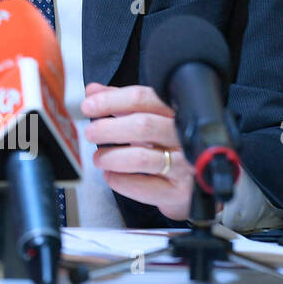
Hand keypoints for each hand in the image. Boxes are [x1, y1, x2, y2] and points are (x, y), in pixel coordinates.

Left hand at [82, 82, 193, 220]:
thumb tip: (93, 91)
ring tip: (99, 158)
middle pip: (143, 126)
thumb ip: (121, 103)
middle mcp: (185, 137)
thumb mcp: (148, 118)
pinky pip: (146, 187)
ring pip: (141, 158)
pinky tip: (111, 176)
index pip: (144, 98)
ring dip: (111, 157)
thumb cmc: (167, 146)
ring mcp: (186, 166)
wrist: (193, 185)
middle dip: (109, 129)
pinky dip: (122, 181)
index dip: (112, 100)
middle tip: (91, 133)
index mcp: (176, 113)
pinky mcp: (181, 192)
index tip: (89, 106)